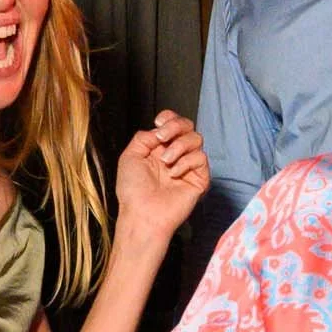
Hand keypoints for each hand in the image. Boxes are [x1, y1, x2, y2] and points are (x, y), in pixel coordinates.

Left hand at [114, 111, 208, 244]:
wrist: (143, 212)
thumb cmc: (133, 190)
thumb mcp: (130, 156)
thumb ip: (144, 137)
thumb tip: (160, 131)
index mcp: (159, 149)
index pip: (172, 124)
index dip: (169, 118)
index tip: (158, 123)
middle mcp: (175, 154)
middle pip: (188, 127)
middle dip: (175, 126)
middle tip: (163, 138)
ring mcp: (188, 166)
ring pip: (196, 139)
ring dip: (179, 146)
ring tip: (166, 161)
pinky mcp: (199, 178)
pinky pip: (201, 158)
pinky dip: (186, 162)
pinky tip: (174, 174)